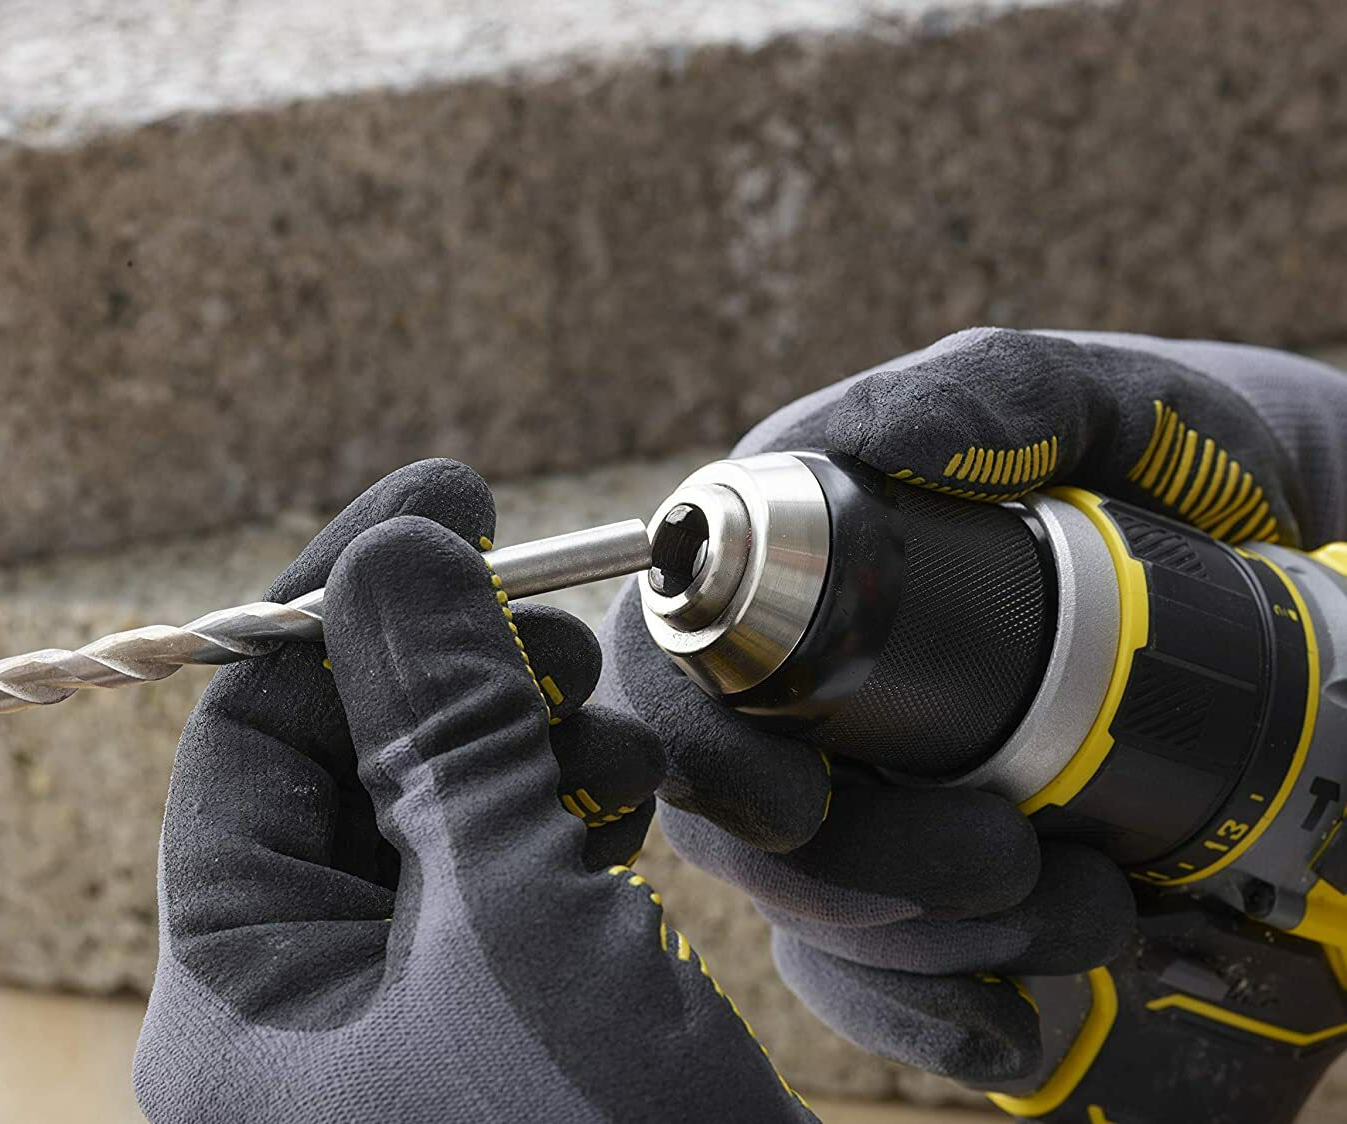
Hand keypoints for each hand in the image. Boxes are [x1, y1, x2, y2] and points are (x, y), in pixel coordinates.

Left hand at [133, 459, 816, 1122]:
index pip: (250, 738)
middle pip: (347, 767)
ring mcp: (413, 1017)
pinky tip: (630, 791)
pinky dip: (566, 811)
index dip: (343, 601)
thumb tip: (393, 549)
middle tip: (554, 622)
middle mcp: (306, 1007)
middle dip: (452, 673)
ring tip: (611, 724)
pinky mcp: (509, 1022)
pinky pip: (509, 875)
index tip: (447, 499)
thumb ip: (446, 731)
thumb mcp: (514, 928)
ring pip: (442, 813)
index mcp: (242, 996)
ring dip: (524, 738)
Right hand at [602, 329, 1346, 1084]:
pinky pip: (879, 976)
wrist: (1293, 542)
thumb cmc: (1172, 462)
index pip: (678, 666)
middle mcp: (813, 689)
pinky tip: (1008, 1015)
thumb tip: (874, 452)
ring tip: (1089, 909)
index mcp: (807, 568)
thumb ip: (990, 396)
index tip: (792, 803)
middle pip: (736, 818)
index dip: (698, 746)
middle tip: (1009, 861)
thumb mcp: (1101, 407)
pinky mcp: (935, 868)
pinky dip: (929, 1012)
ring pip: (814, 911)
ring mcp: (872, 787)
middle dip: (854, 872)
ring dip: (927, 941)